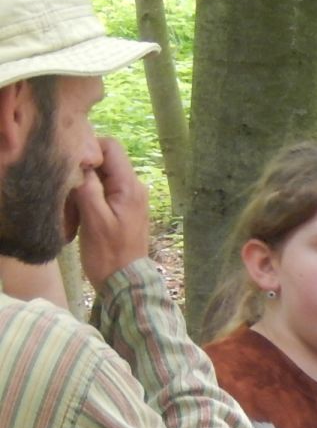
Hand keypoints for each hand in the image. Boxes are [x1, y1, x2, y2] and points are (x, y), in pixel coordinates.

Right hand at [75, 137, 149, 285]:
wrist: (124, 281)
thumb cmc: (109, 253)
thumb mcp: (94, 218)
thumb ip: (88, 186)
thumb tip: (81, 160)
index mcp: (130, 186)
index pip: (111, 146)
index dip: (89, 149)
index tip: (73, 168)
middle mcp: (134, 187)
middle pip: (105, 161)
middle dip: (83, 172)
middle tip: (71, 193)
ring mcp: (130, 198)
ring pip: (101, 177)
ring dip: (84, 188)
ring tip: (75, 210)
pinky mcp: (123, 208)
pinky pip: (103, 192)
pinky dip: (89, 199)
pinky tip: (81, 216)